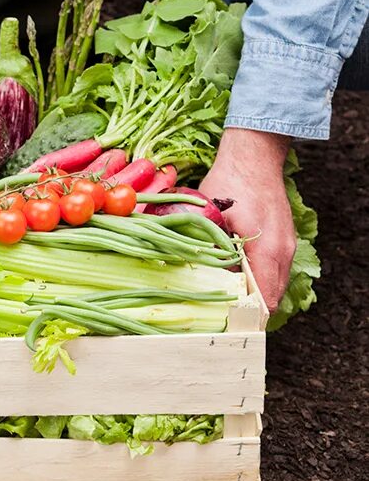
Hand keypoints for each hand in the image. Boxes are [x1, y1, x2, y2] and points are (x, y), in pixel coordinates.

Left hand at [199, 128, 295, 311]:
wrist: (253, 156)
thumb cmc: (230, 183)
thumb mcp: (211, 217)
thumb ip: (208, 245)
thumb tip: (195, 272)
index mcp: (267, 251)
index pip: (263, 298)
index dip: (245, 315)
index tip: (226, 324)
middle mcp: (283, 252)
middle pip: (271, 296)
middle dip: (248, 309)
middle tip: (222, 317)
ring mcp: (286, 245)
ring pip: (273, 282)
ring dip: (253, 293)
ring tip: (226, 299)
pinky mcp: (283, 238)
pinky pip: (273, 268)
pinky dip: (257, 277)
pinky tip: (234, 275)